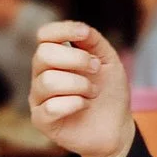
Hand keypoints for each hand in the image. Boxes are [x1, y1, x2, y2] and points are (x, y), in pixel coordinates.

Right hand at [31, 21, 135, 156]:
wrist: (117, 128)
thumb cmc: (110, 93)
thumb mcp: (109, 62)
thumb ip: (94, 42)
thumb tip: (81, 28)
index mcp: (56, 56)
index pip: (45, 35)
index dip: (63, 30)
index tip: (84, 35)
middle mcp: (42, 73)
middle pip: (43, 54)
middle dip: (76, 59)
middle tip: (95, 69)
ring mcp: (39, 97)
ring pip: (48, 81)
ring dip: (80, 85)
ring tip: (92, 93)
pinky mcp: (41, 119)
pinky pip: (51, 106)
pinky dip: (75, 104)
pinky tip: (84, 106)